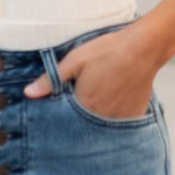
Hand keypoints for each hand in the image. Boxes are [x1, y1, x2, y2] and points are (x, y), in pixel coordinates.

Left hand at [22, 22, 160, 117]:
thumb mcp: (75, 60)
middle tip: (85, 99)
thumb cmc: (108, 51)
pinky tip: (113, 102)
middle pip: (84, 126)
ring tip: (99, 100)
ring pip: (101, 126)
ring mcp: (119, 119)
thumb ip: (51, 80)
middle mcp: (102, 117)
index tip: (63, 107)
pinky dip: (113, 117)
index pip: (66, 121)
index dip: (62, 115)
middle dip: (79, 119)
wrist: (145, 47)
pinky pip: (119, 125)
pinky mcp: (134, 115)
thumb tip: (29, 93)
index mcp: (84, 105)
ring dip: (96, 119)